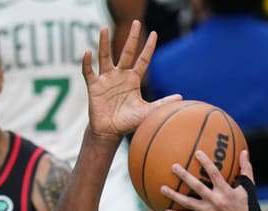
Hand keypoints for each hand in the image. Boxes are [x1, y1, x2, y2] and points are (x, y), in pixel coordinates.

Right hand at [81, 21, 180, 139]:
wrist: (110, 132)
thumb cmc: (128, 121)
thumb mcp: (147, 112)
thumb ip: (162, 103)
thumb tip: (181, 97)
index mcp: (133, 79)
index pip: (143, 60)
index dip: (148, 47)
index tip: (154, 33)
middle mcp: (120, 75)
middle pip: (126, 52)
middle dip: (131, 38)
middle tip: (136, 22)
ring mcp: (106, 79)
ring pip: (105, 57)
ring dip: (103, 44)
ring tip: (104, 29)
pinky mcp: (94, 85)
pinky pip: (88, 71)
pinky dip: (87, 62)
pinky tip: (88, 52)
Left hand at [161, 149, 255, 210]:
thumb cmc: (248, 205)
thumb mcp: (249, 188)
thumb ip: (245, 169)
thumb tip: (244, 151)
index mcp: (226, 192)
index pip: (215, 174)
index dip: (206, 163)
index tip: (197, 152)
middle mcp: (216, 202)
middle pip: (197, 187)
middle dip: (185, 176)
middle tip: (174, 166)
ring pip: (188, 203)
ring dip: (174, 196)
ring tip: (162, 188)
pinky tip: (165, 210)